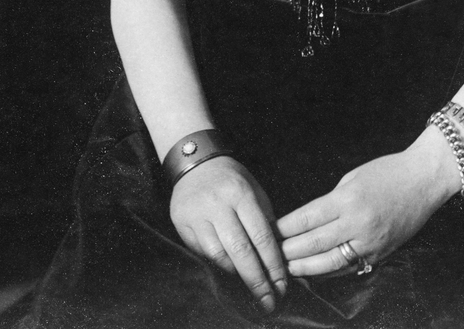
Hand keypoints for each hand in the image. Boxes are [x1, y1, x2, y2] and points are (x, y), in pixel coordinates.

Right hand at [170, 156, 287, 312]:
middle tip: (268, 300)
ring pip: (218, 255)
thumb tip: (280, 257)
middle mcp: (218, 204)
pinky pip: (202, 253)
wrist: (196, 163)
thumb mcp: (254, 190)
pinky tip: (229, 272)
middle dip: (256, 280)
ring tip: (250, 287)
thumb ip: (265, 220)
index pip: (261, 235)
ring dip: (236, 275)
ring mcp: (197, 214)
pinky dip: (218, 265)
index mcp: (241, 194)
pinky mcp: (181, 223)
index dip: (273, 264)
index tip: (281, 284)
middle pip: (240, 250)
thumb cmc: (231, 180)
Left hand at [276, 128, 460, 277]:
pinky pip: (350, 267)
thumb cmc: (387, 172)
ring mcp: (370, 241)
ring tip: (288, 269)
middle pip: (314, 243)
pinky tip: (315, 273)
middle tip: (272, 253)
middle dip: (290, 250)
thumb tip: (310, 220)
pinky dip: (329, 272)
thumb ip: (332, 201)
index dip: (286, 228)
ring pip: (330, 262)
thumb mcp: (353, 177)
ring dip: (306, 267)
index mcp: (347, 199)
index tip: (271, 232)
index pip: (307, 218)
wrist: (424, 180)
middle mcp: (357, 223)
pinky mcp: (380, 253)